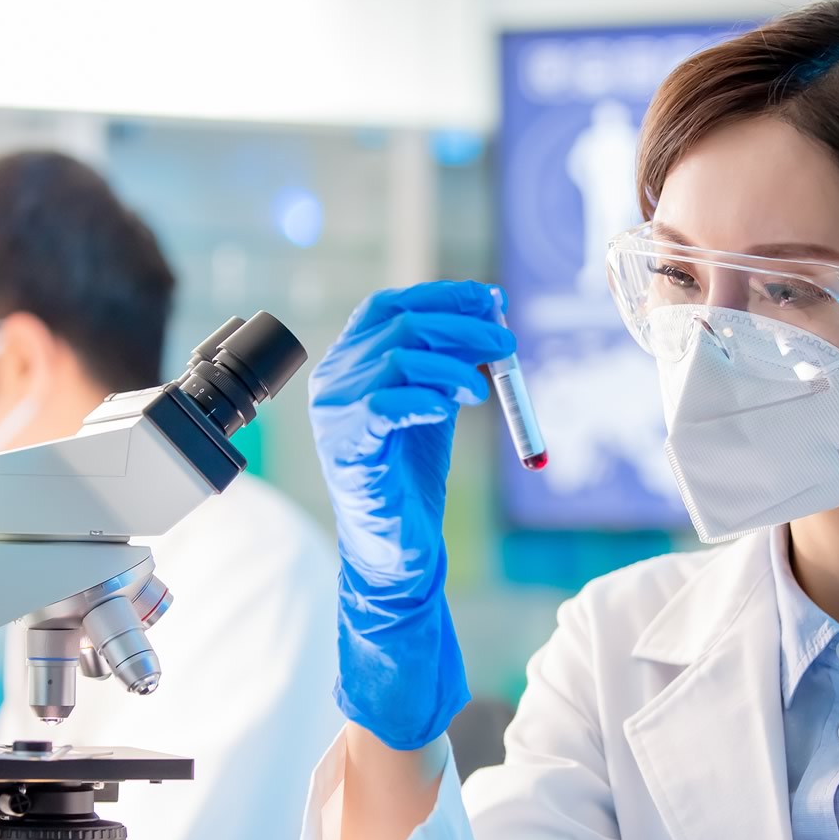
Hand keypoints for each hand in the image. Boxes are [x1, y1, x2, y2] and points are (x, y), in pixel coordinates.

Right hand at [309, 280, 513, 749]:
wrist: (395, 544)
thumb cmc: (412, 472)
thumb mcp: (437, 400)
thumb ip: (454, 356)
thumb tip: (493, 305)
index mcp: (350, 361)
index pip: (389, 305)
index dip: (440, 295)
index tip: (489, 298)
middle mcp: (333, 379)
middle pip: (399, 327)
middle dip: (461, 329)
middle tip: (506, 344)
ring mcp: (333, 413)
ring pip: (396, 360)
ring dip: (451, 367)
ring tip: (482, 391)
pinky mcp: (345, 446)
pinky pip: (384, 404)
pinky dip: (424, 399)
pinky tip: (449, 409)